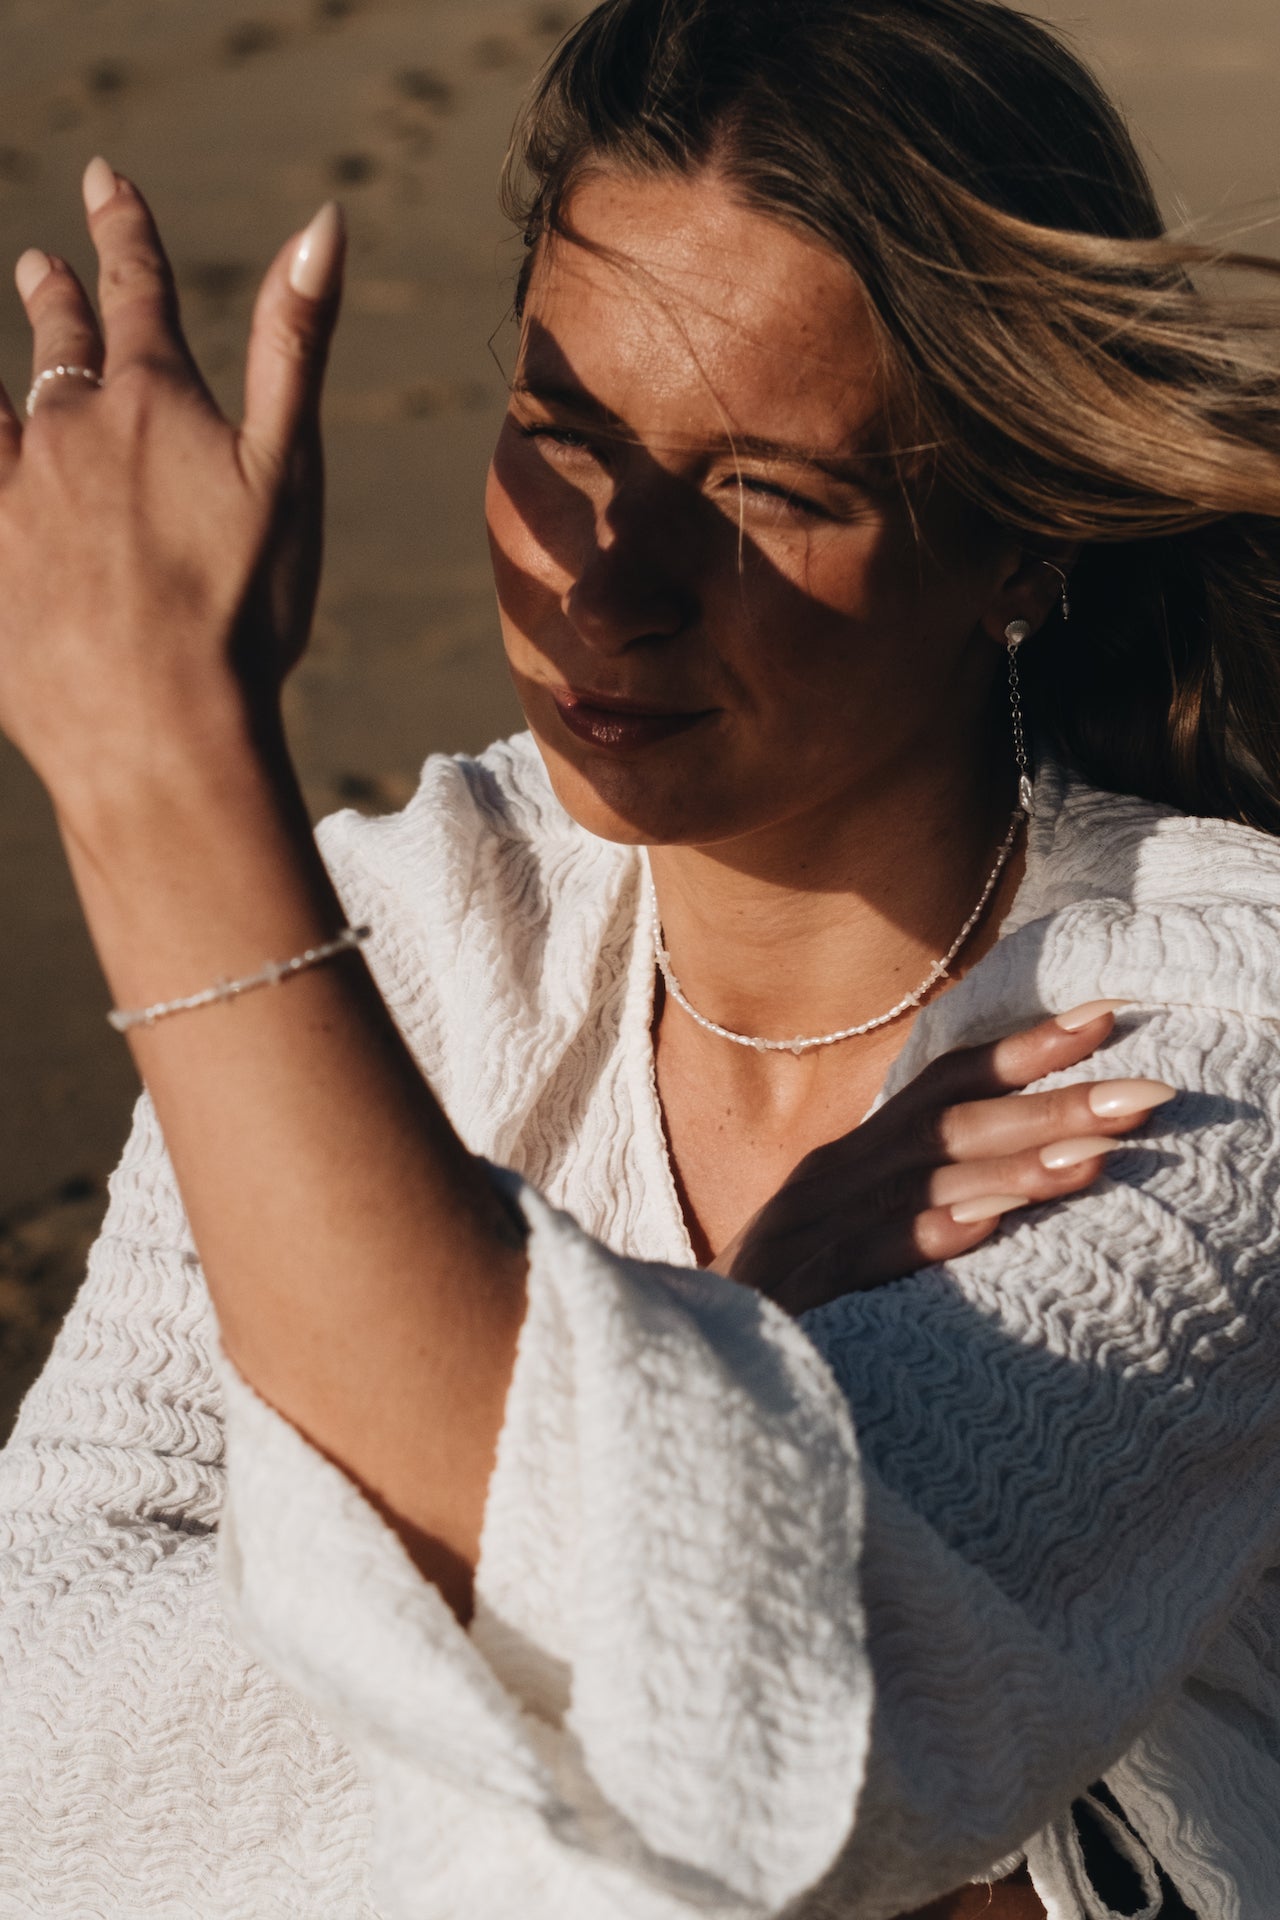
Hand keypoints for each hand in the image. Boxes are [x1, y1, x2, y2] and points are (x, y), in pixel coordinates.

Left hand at [0, 158, 343, 813]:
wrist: (156, 726)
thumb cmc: (241, 605)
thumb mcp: (290, 469)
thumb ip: (296, 341)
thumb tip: (322, 221)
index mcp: (153, 404)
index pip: (138, 292)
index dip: (124, 231)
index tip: (105, 181)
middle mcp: (70, 431)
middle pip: (61, 348)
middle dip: (56, 301)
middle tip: (41, 267)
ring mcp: (14, 495)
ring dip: (5, 376)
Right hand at [722, 1003, 1174, 1314]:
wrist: (680, 1356)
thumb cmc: (782, 1301)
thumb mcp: (852, 1230)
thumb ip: (916, 1194)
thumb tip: (1011, 1173)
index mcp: (855, 1156)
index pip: (946, 1083)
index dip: (1024, 1047)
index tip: (1106, 1015)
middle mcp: (837, 1175)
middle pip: (955, 1123)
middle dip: (1055, 1102)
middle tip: (1148, 1092)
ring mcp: (818, 1228)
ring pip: (929, 1182)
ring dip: (1016, 1166)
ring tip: (1100, 1156)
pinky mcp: (805, 1290)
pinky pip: (874, 1254)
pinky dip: (931, 1234)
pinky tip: (988, 1225)